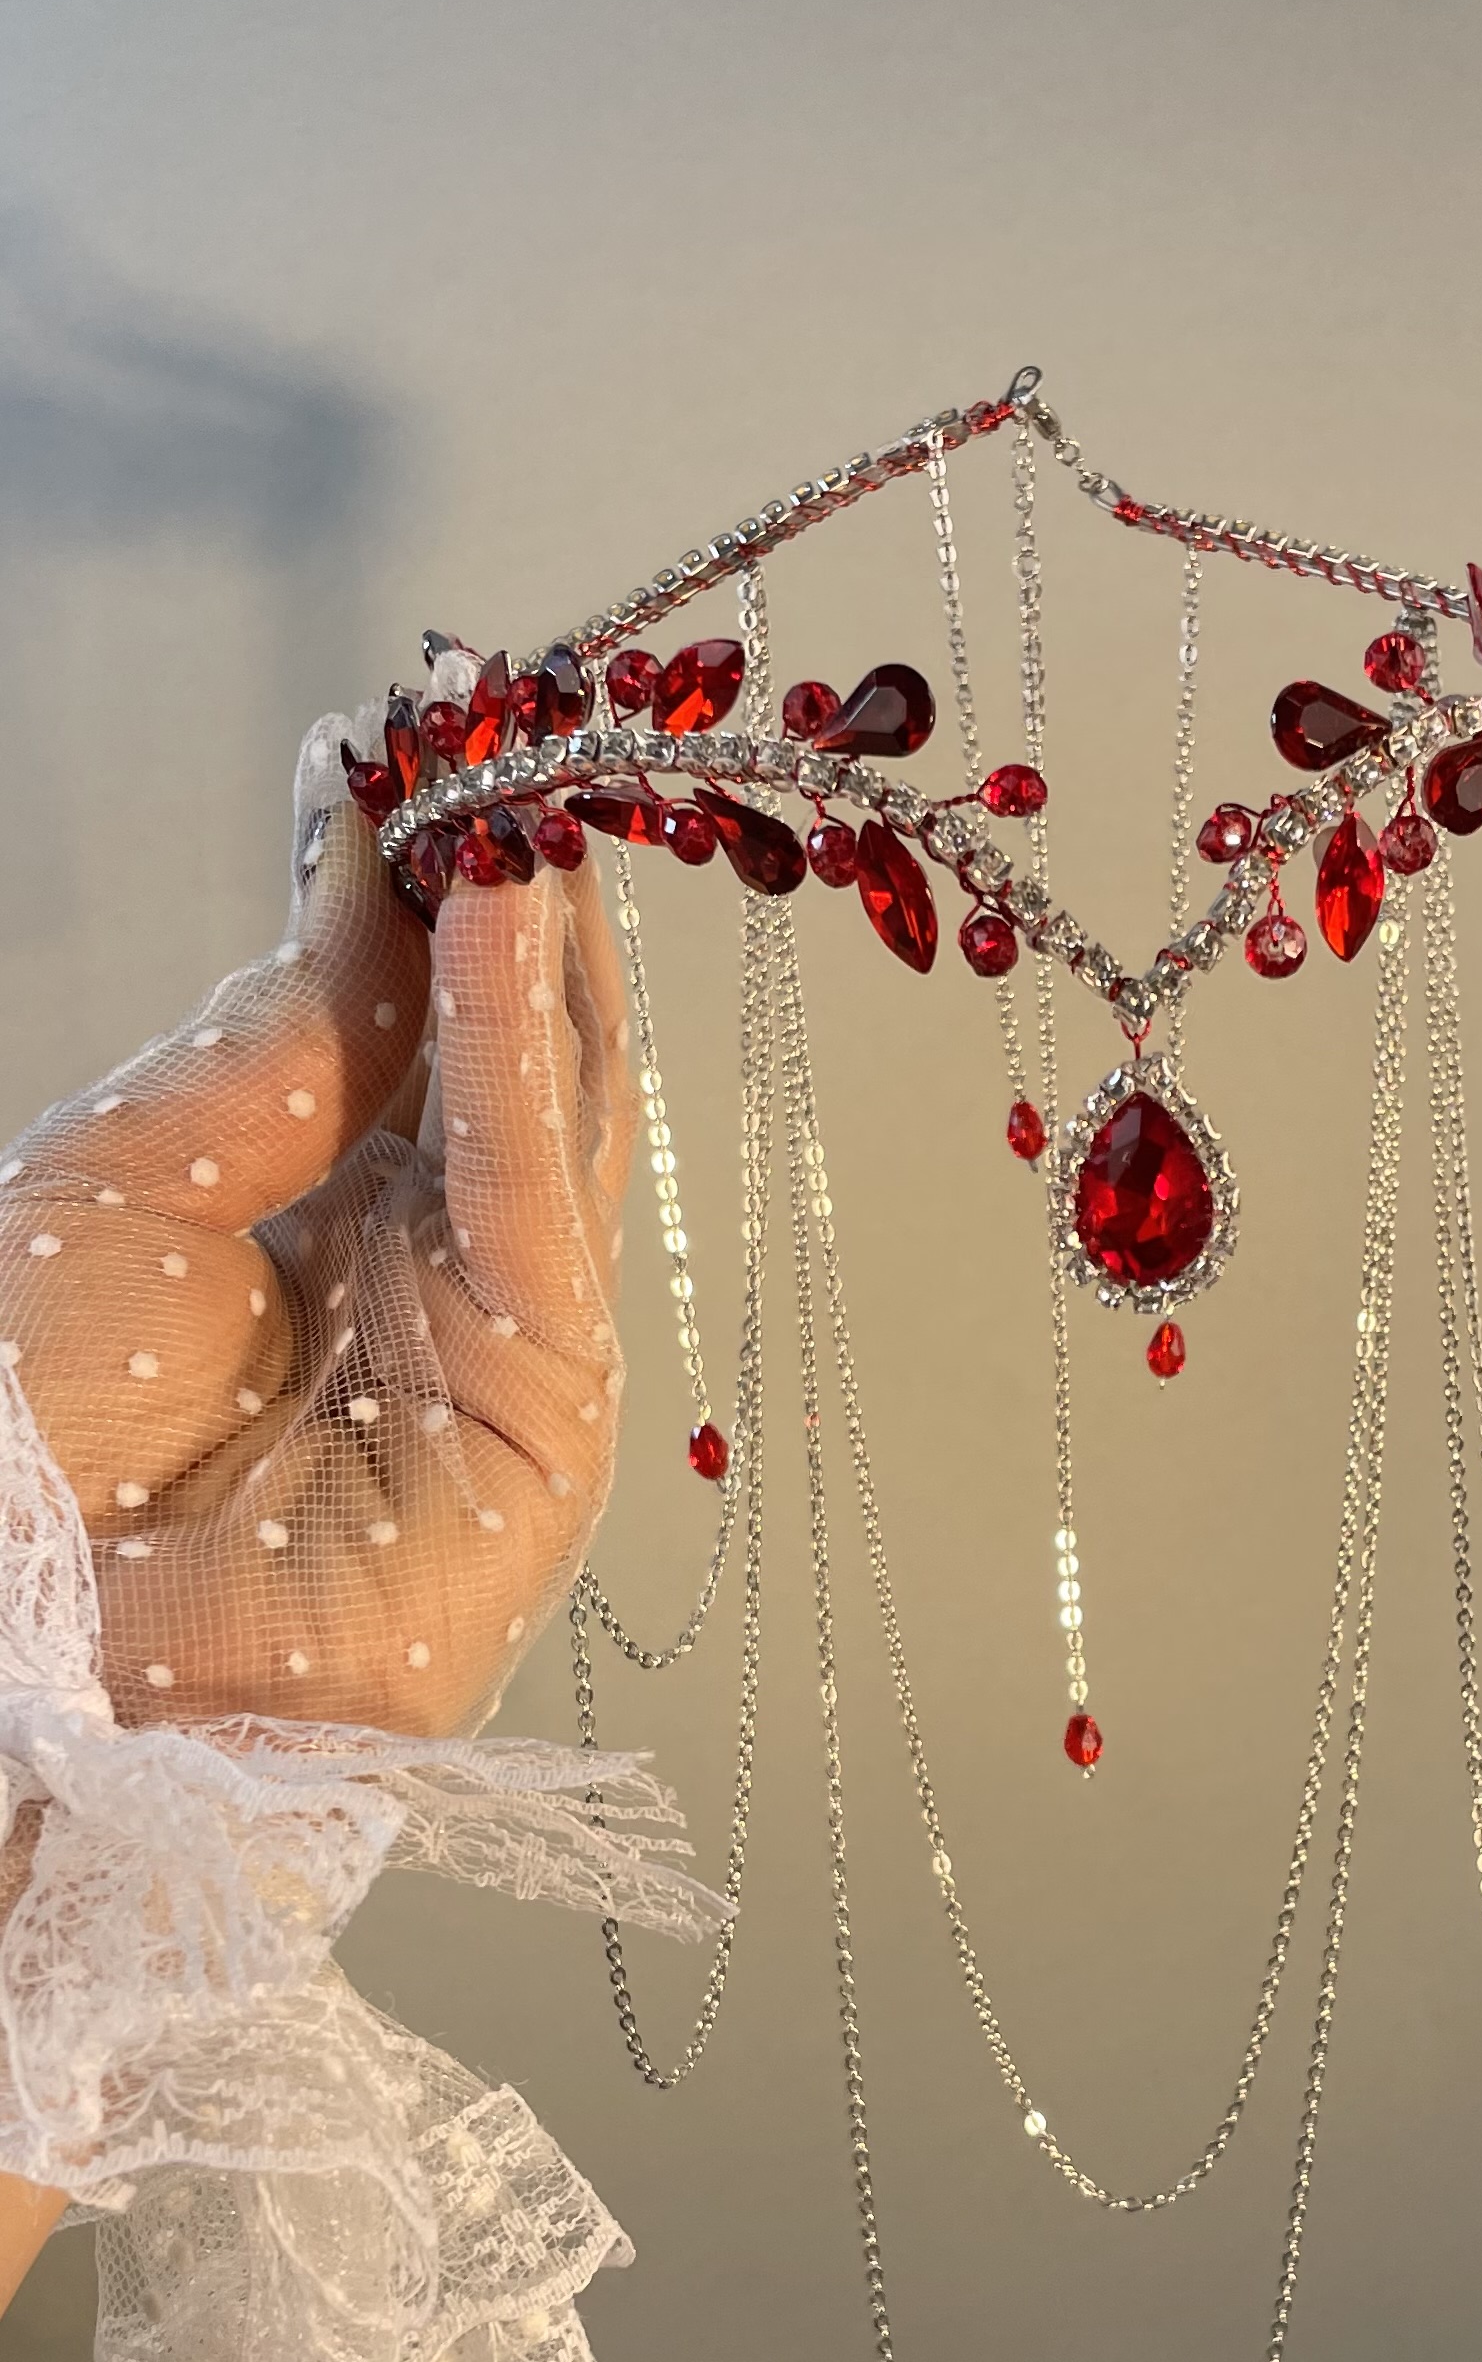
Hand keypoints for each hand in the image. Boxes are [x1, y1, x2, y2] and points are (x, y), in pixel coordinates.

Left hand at [0, 764, 634, 1738]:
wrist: (33, 1647)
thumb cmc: (32, 1439)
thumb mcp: (130, 1178)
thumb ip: (282, 1048)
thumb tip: (371, 882)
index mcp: (298, 1232)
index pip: (391, 1026)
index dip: (408, 880)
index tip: (415, 727)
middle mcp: (409, 1282)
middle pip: (493, 1056)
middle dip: (500, 883)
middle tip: (501, 714)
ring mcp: (491, 1351)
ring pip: (550, 1110)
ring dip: (541, 935)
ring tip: (523, 769)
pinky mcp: (548, 1422)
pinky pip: (545, 1202)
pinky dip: (533, 1048)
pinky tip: (515, 906)